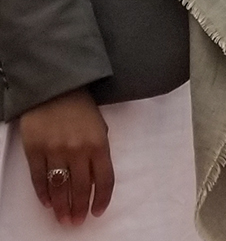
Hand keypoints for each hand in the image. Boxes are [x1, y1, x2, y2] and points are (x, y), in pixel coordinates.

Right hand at [18, 87, 113, 223]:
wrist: (55, 88)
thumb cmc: (81, 108)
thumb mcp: (100, 127)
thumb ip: (99, 152)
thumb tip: (93, 180)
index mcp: (99, 144)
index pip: (104, 179)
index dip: (102, 199)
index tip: (97, 212)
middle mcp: (78, 149)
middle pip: (80, 188)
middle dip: (79, 208)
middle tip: (76, 222)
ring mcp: (54, 150)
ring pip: (59, 187)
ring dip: (61, 206)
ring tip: (62, 219)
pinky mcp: (34, 150)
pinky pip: (39, 178)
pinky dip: (43, 193)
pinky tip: (47, 203)